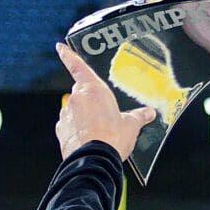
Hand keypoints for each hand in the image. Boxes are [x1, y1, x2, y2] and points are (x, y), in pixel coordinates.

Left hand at [55, 43, 155, 159]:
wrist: (94, 161)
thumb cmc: (113, 138)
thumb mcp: (131, 126)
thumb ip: (139, 117)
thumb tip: (149, 113)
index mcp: (93, 90)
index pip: (78, 67)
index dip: (68, 56)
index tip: (60, 47)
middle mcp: (76, 98)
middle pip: (82, 93)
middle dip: (91, 101)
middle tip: (105, 114)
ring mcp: (66, 115)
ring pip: (75, 111)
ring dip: (84, 117)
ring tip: (99, 132)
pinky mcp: (61, 131)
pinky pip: (70, 126)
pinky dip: (77, 131)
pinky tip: (88, 140)